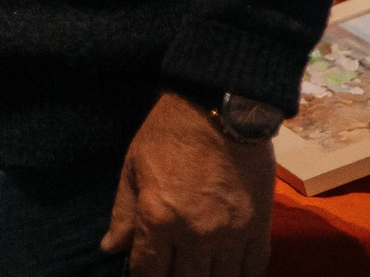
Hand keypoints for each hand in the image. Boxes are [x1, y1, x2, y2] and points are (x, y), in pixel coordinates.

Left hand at [100, 91, 275, 276]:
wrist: (219, 109)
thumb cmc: (169, 134)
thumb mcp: (133, 166)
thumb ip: (123, 212)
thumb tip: (110, 248)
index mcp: (158, 219)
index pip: (148, 272)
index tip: (146, 273)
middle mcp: (195, 235)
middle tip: (172, 270)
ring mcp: (230, 234)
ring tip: (199, 272)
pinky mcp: (259, 227)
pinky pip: (254, 267)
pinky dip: (242, 275)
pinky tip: (231, 273)